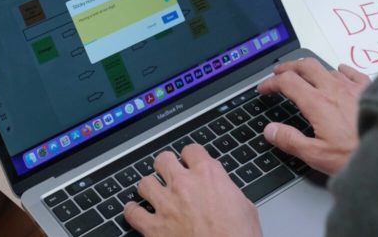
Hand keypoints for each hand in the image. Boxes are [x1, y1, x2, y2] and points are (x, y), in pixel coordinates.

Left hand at [125, 146, 261, 236]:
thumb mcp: (244, 206)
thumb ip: (227, 190)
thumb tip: (222, 191)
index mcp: (208, 175)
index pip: (192, 149)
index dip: (191, 156)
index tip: (190, 162)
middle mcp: (184, 184)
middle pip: (163, 159)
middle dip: (166, 166)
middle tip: (169, 174)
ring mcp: (166, 205)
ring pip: (145, 182)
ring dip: (149, 187)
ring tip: (153, 193)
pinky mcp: (153, 228)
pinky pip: (132, 213)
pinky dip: (132, 212)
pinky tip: (135, 212)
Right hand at [258, 59, 370, 174]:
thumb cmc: (356, 155)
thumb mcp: (317, 155)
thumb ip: (291, 141)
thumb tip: (270, 130)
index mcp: (317, 103)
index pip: (287, 82)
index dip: (271, 83)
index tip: (264, 88)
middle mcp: (334, 89)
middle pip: (305, 66)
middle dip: (288, 67)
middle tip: (279, 72)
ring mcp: (353, 86)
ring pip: (327, 68)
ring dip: (312, 69)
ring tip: (306, 76)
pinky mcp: (370, 88)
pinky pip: (352, 72)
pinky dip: (340, 69)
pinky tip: (340, 71)